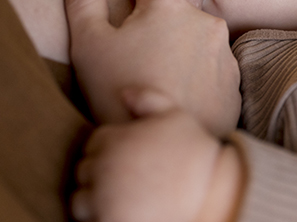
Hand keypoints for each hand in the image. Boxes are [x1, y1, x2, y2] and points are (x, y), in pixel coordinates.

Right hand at [63, 0, 240, 135]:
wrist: (166, 146)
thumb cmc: (121, 93)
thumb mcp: (90, 45)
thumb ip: (83, 0)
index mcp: (165, 5)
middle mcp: (202, 20)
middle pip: (174, 6)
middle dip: (157, 10)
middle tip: (140, 24)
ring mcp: (223, 51)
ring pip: (195, 36)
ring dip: (179, 43)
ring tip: (157, 66)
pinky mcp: (234, 80)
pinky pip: (211, 65)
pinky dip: (195, 70)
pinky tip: (179, 86)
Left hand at [71, 104, 243, 221]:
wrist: (209, 192)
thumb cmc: (193, 152)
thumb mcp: (176, 116)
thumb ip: (148, 99)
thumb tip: (123, 93)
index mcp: (115, 139)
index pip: (94, 143)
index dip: (112, 149)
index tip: (132, 158)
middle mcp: (104, 167)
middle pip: (84, 171)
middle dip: (101, 173)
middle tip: (130, 179)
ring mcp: (104, 197)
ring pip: (81, 200)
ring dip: (95, 199)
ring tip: (124, 198)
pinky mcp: (109, 221)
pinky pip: (92, 221)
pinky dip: (104, 217)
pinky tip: (128, 211)